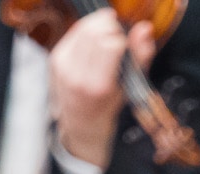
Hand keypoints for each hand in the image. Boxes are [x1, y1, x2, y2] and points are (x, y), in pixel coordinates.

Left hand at [48, 11, 152, 170]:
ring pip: (84, 28)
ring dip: (99, 26)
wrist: (80, 122)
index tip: (126, 48)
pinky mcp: (56, 57)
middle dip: (111, 29)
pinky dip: (88, 30)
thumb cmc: (108, 105)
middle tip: (117, 39)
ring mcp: (63, 66)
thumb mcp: (129, 87)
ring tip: (107, 39)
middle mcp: (76, 76)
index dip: (122, 40)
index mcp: (97, 87)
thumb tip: (144, 28)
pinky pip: (75, 31)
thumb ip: (140, 56)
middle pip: (96, 32)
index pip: (111, 44)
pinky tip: (94, 41)